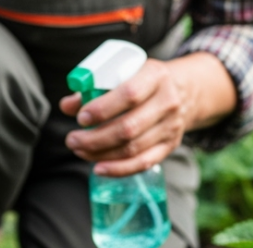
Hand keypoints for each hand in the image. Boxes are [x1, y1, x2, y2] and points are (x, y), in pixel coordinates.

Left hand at [61, 54, 234, 176]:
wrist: (184, 90)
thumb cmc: (144, 80)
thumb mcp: (124, 73)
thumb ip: (94, 87)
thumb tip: (67, 106)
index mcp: (155, 75)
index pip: (129, 95)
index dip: (102, 109)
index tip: (81, 118)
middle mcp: (167, 101)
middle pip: (129, 127)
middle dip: (95, 138)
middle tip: (72, 139)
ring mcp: (171, 126)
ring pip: (133, 148)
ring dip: (101, 154)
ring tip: (79, 150)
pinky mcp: (170, 145)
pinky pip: (143, 163)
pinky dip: (119, 169)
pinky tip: (98, 168)